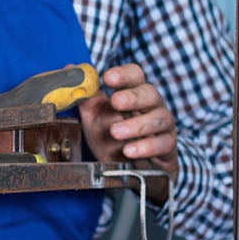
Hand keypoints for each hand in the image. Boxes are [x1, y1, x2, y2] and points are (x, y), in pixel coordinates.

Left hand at [79, 64, 178, 202]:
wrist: (134, 169)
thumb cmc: (116, 138)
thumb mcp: (96, 118)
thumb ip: (86, 97)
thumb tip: (71, 70)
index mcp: (135, 94)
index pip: (135, 75)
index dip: (124, 74)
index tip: (108, 77)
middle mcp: (152, 106)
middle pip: (150, 93)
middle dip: (133, 96)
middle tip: (116, 102)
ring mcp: (163, 126)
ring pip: (160, 118)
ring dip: (137, 125)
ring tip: (115, 132)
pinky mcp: (167, 147)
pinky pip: (163, 144)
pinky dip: (146, 147)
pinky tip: (129, 151)